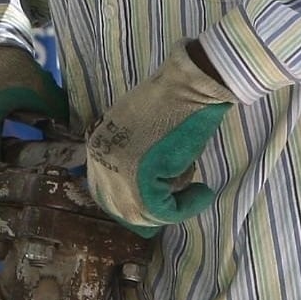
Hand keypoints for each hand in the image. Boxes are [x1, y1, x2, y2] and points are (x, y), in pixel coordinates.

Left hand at [86, 42, 235, 231]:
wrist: (188, 86)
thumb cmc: (174, 102)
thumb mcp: (141, 131)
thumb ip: (135, 158)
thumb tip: (150, 189)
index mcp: (97, 146)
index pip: (104, 191)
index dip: (130, 204)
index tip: (160, 203)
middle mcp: (100, 160)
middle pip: (120, 208)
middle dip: (151, 213)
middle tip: (179, 205)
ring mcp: (117, 170)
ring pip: (142, 213)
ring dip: (173, 209)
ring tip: (196, 193)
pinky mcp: (139, 179)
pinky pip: (163, 210)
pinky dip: (187, 207)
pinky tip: (203, 193)